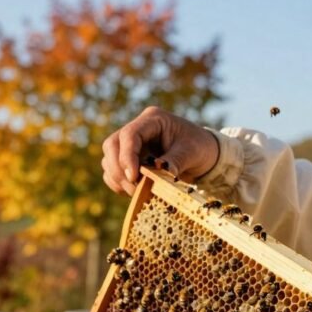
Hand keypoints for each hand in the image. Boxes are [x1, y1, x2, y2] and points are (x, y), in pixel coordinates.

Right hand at [101, 106, 219, 195]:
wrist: (203, 154)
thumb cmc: (199, 147)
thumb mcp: (192, 152)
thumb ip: (175, 160)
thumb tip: (160, 170)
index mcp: (153, 119)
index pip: (130, 135)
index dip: (127, 157)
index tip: (133, 177)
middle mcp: (138, 129)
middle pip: (112, 145)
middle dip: (119, 169)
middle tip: (134, 188)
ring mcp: (131, 144)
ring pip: (109, 159)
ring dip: (118, 178)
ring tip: (138, 192)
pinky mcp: (129, 159)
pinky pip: (112, 172)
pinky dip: (118, 184)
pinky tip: (134, 191)